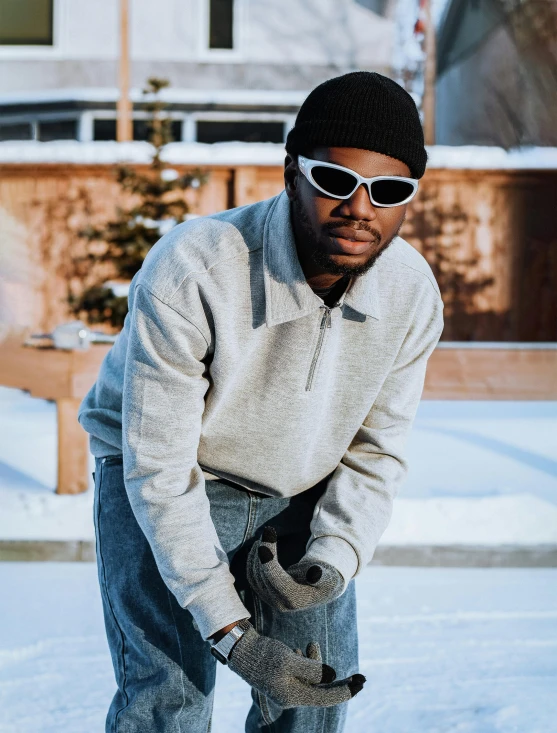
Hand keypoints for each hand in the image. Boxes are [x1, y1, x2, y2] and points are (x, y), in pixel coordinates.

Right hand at [227, 621, 364, 707]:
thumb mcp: (290, 660)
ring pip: (313, 680)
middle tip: (362, 677)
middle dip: (341, 682)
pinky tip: (301, 649)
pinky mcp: (282, 678)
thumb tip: (333, 677)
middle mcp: (291, 696)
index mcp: (293, 696)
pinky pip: (302, 674)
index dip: (346, 691)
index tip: (362, 683)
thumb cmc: (264, 655)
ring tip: (312, 644)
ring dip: (317, 663)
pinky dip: (306, 662)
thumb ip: (313, 670)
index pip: (326, 698)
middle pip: (323, 691)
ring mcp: (286, 688)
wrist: (240, 650)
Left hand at [246, 526, 344, 611]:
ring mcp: (270, 600)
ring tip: (264, 536)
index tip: (269, 538)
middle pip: (262, 575)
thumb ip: (321, 575)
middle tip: (267, 532)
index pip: (274, 577)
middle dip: (262, 551)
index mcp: (294, 599)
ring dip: (256, 554)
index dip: (268, 557)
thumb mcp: (328, 577)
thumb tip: (313, 572)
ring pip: (254, 576)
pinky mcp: (265, 594)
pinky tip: (258, 547)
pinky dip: (252, 561)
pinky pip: (252, 577)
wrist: (322, 589)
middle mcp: (279, 603)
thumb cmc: (326, 579)